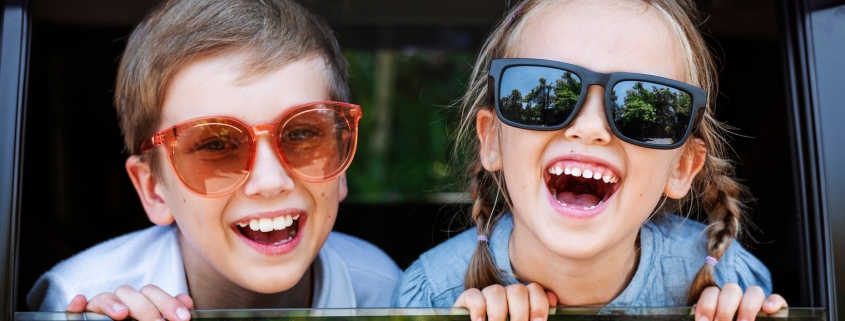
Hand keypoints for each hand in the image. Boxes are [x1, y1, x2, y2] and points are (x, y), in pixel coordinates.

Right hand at [64, 285, 193, 320]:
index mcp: (142, 304)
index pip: (152, 293)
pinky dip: (77, 305)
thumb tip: (187, 302)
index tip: (183, 317)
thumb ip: (170, 314)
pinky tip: (79, 302)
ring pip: (104, 297)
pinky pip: (76, 310)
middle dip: (147, 308)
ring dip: (113, 304)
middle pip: (131, 294)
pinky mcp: (83, 318)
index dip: (169, 303)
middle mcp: (122, 305)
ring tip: (122, 315)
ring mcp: (102, 312)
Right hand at [453, 283, 558, 320]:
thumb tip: (555, 300)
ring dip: (499, 313)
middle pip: (517, 290)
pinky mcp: (467, 299)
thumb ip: (537, 315)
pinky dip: (479, 309)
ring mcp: (486, 295)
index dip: (539, 304)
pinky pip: (474, 295)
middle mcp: (505, 294)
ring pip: (496, 290)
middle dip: (520, 313)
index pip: (534, 290)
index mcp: (522, 300)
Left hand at [694, 283, 786, 320]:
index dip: (706, 305)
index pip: (712, 292)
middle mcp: (739, 298)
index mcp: (721, 301)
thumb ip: (709, 318)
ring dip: (747, 308)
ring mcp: (759, 302)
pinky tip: (767, 310)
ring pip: (754, 291)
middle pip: (732, 289)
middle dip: (725, 309)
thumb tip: (700, 318)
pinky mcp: (777, 309)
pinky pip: (778, 298)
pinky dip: (773, 302)